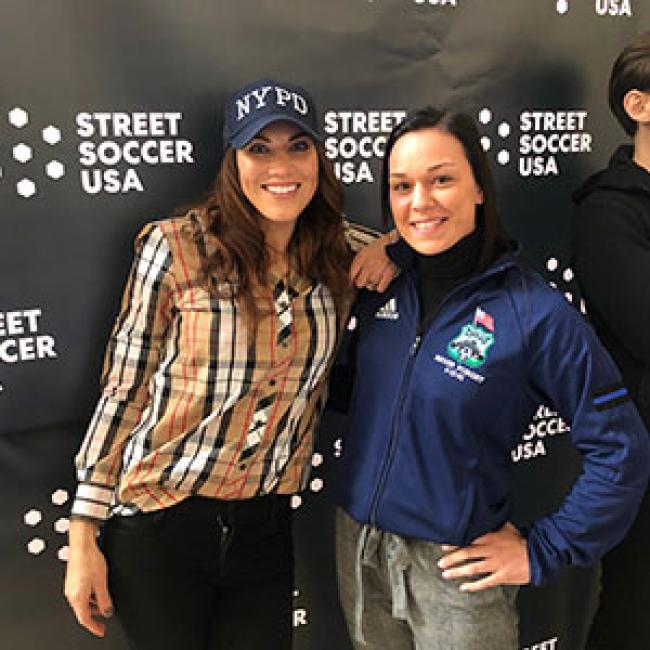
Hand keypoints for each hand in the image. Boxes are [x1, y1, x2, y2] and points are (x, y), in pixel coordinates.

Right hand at [64, 519, 113, 636]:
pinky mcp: (72, 579)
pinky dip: (89, 597)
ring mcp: (70, 586)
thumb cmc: (89, 560)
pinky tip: (97, 592)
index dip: (94, 627)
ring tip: (103, 604)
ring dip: (92, 606)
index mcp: (77, 597)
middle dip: (94, 616)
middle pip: (82, 611)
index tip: (101, 631)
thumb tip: (107, 611)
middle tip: (104, 618)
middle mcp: (71, 594)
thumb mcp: (101, 582)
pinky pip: (80, 594)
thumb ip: (104, 599)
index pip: (84, 619)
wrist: (82, 545)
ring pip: (81, 602)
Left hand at [350, 230, 398, 291]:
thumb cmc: (384, 245)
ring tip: (374, 280)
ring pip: (369, 286)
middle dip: (361, 283)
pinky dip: (379, 287)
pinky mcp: (388, 275)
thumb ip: (359, 259)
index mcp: (363, 257)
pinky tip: (380, 283)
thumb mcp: (367, 248)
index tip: (353, 280)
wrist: (397, 243)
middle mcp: (369, 265)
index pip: (352, 273)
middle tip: (364, 281)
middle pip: (359, 283)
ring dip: (371, 285)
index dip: (352, 278)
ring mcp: (378, 271)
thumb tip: (355, 270)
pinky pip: (380, 288)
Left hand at [437, 522, 529, 591]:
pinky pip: (485, 582)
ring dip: (458, 572)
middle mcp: (490, 550)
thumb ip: (491, 522)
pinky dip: (473, 586)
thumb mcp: (505, 526)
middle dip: (451, 559)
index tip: (443, 547)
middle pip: (466, 554)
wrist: (537, 554)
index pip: (467, 539)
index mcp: (490, 537)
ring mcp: (496, 564)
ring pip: (472, 569)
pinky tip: (464, 587)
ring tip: (446, 574)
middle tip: (440, 563)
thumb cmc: (520, 541)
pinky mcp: (502, 576)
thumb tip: (482, 513)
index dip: (454, 543)